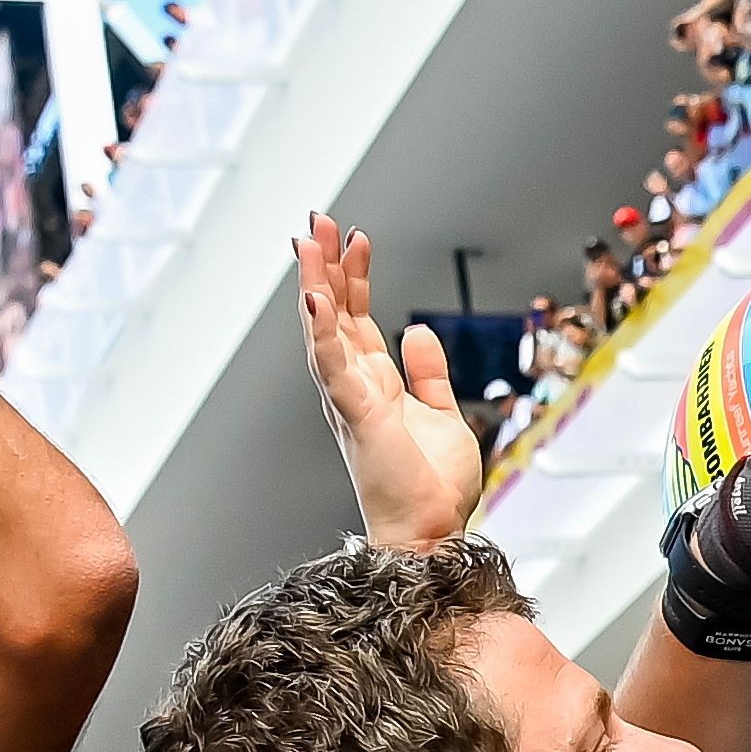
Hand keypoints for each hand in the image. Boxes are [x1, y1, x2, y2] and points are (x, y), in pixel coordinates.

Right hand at [294, 216, 481, 553]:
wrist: (431, 531)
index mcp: (374, 386)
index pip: (356, 320)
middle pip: (333, 314)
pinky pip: (334, 366)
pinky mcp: (358, 415)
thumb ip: (429, 374)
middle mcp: (354, 388)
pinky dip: (323, 332)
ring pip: (325, 331)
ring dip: (316, 284)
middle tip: (319, 220)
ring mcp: (351, 400)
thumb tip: (416, 330)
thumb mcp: (442, 414)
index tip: (354, 238)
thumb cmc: (431, 487)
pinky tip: (316, 297)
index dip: (353, 278)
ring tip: (308, 241)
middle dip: (326, 266)